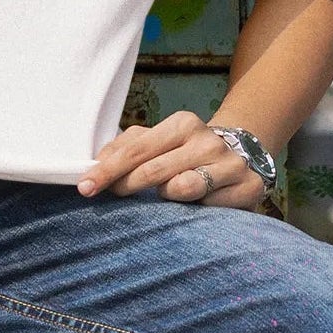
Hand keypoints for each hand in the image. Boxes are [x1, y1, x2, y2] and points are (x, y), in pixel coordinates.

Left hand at [78, 110, 266, 207]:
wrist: (240, 159)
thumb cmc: (185, 154)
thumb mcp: (157, 143)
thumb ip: (125, 148)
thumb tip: (94, 162)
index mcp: (183, 123)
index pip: (136, 148)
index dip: (107, 169)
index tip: (85, 186)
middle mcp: (208, 140)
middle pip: (153, 170)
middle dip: (125, 185)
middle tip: (112, 194)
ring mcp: (230, 164)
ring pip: (181, 189)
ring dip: (165, 197)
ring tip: (166, 195)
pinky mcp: (247, 187)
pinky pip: (207, 206)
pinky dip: (195, 209)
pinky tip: (197, 205)